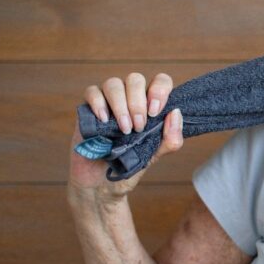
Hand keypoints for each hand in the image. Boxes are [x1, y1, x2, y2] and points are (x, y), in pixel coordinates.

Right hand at [68, 72, 181, 200]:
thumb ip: (171, 139)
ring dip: (121, 105)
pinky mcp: (88, 110)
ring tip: (124, 129)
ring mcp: (108, 103)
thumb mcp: (155, 155)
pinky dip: (99, 103)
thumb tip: (176, 113)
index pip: (160, 81)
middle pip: (135, 79)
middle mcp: (130, 99)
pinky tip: (104, 121)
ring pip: (114, 83)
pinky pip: (92, 91)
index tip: (155, 112)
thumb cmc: (130, 166)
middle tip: (139, 127)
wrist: (102, 185)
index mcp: (150, 106)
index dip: (159, 90)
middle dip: (138, 102)